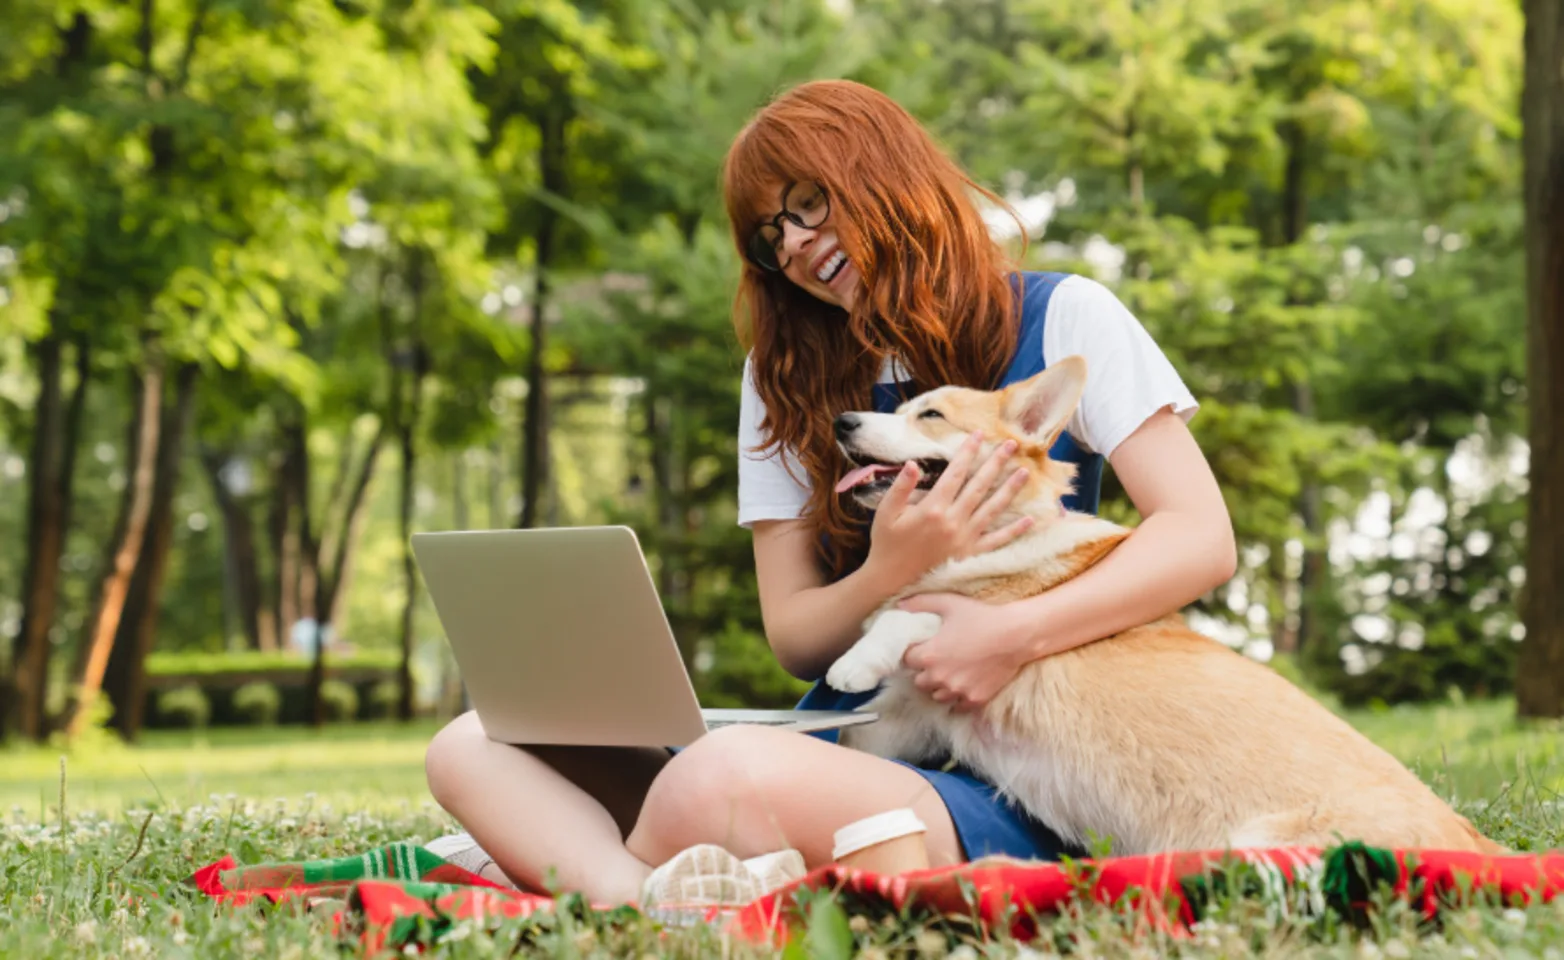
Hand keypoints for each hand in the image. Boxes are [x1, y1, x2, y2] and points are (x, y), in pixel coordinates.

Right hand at [863, 432, 1032, 590]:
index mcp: (933, 508)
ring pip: (992, 508)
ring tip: (1025, 472)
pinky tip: (1029, 519)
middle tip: (1012, 444)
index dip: (968, 452)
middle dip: (996, 463)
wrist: (891, 580)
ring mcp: (964, 538)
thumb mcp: (885, 513)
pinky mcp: (970, 554)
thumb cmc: (886, 544)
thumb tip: (912, 463)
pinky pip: (996, 541)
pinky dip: (1013, 531)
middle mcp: (953, 521)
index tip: (979, 434)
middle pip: (979, 486)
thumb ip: (900, 487)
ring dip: (1010, 489)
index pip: (955, 473)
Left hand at [897, 593, 1031, 710]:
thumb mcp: (949, 603)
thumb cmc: (982, 617)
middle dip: (923, 672)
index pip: (906, 661)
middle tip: (935, 660)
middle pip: (919, 682)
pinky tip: (964, 683)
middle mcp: (940, 677)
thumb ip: (920, 603)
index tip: (920, 648)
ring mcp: (958, 691)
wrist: (1016, 635)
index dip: (912, 654)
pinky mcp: (975, 699)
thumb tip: (900, 606)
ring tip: (949, 672)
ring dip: (939, 686)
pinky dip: (958, 697)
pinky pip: (958, 705)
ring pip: (937, 696)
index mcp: (929, 655)